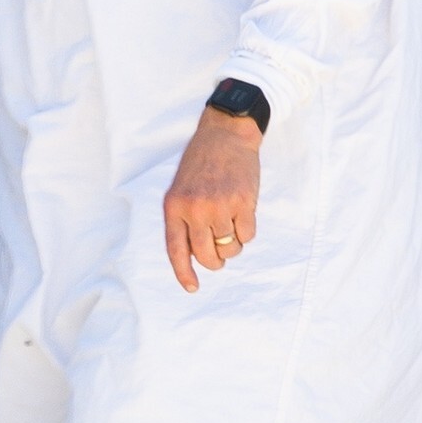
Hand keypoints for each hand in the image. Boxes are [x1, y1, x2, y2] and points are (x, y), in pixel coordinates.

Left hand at [163, 108, 261, 291]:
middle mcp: (195, 209)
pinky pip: (248, 235)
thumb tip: (194, 256)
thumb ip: (183, 220)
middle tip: (220, 254)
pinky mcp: (243, 202)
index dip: (184, 273)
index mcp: (174, 207)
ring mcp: (219, 206)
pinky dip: (247, 231)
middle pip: (207, 256)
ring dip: (233, 244)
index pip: (176, 250)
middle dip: (215, 261)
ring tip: (231, 224)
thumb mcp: (180, 189)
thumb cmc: (201, 164)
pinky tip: (243, 213)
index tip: (192, 287)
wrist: (225, 135)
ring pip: (230, 248)